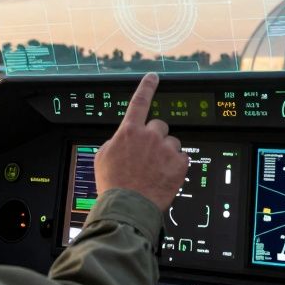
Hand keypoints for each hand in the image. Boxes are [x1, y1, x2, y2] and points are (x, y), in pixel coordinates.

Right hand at [94, 73, 189, 210]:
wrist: (127, 206)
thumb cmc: (113, 184)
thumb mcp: (102, 157)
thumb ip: (115, 141)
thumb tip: (121, 140)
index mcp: (129, 131)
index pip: (140, 101)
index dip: (147, 87)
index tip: (153, 77)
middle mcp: (149, 136)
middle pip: (159, 126)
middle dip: (155, 138)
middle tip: (149, 156)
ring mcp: (165, 149)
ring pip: (171, 143)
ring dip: (166, 153)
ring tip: (155, 171)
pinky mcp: (179, 163)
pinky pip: (182, 157)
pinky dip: (176, 166)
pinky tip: (164, 176)